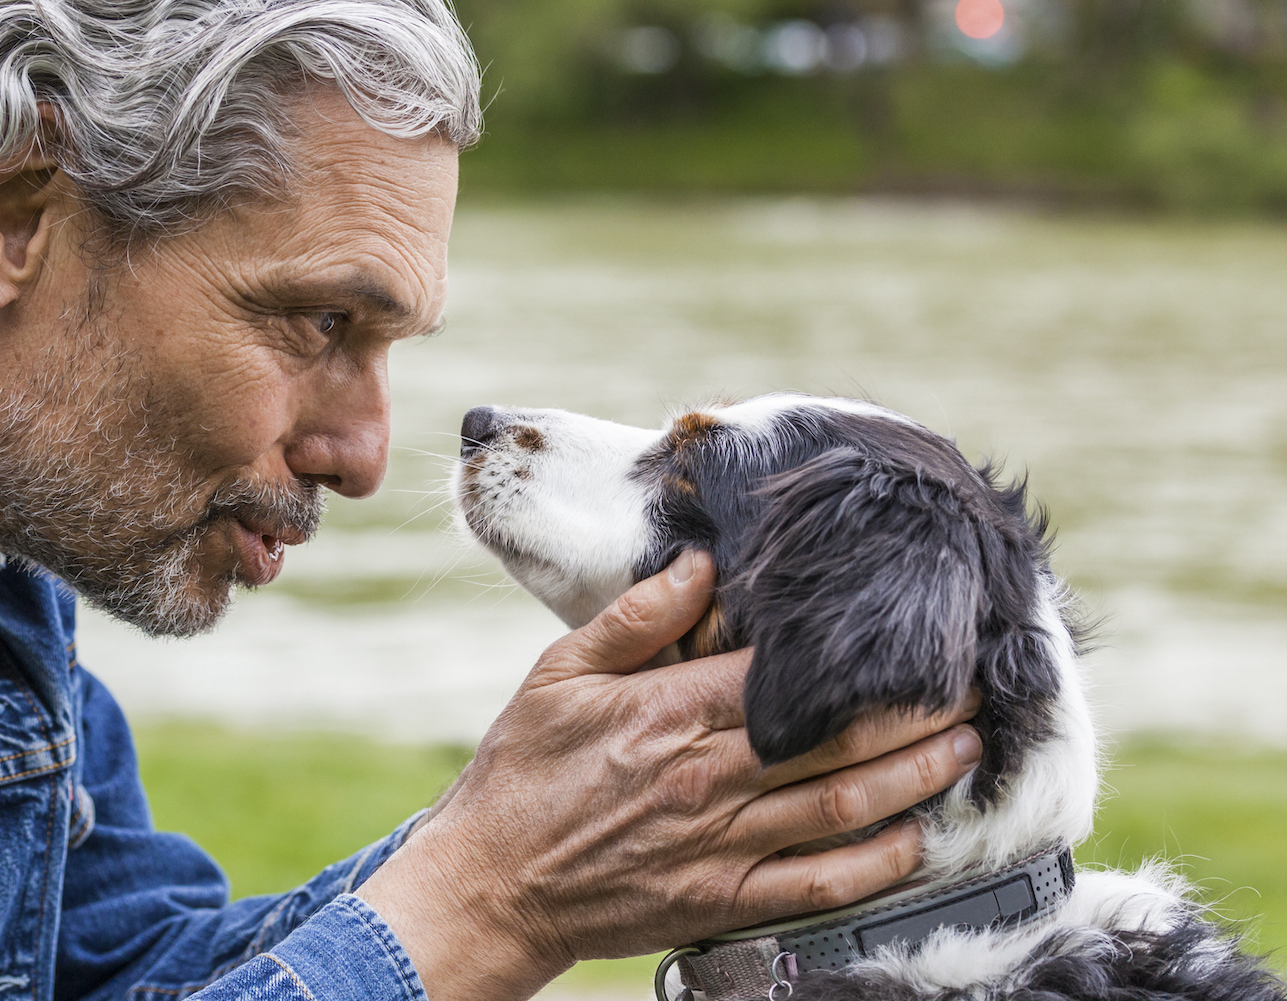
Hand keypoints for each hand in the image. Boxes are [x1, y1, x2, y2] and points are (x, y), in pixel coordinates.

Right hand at [356, 550, 982, 1000]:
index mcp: (669, 710)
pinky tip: (916, 839)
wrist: (491, 883)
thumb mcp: (558, 673)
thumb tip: (703, 563)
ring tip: (966, 747)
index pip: (785, 672)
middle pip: (836, 738)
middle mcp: (707, 776)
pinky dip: (876, 863)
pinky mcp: (722, 900)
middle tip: (972, 685)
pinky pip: (819, 883)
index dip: (856, 651)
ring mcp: (720, 844)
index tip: (908, 628)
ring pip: (843, 806)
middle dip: (914, 710)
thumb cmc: (522, 772)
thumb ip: (635, 619)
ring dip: (917, 777)